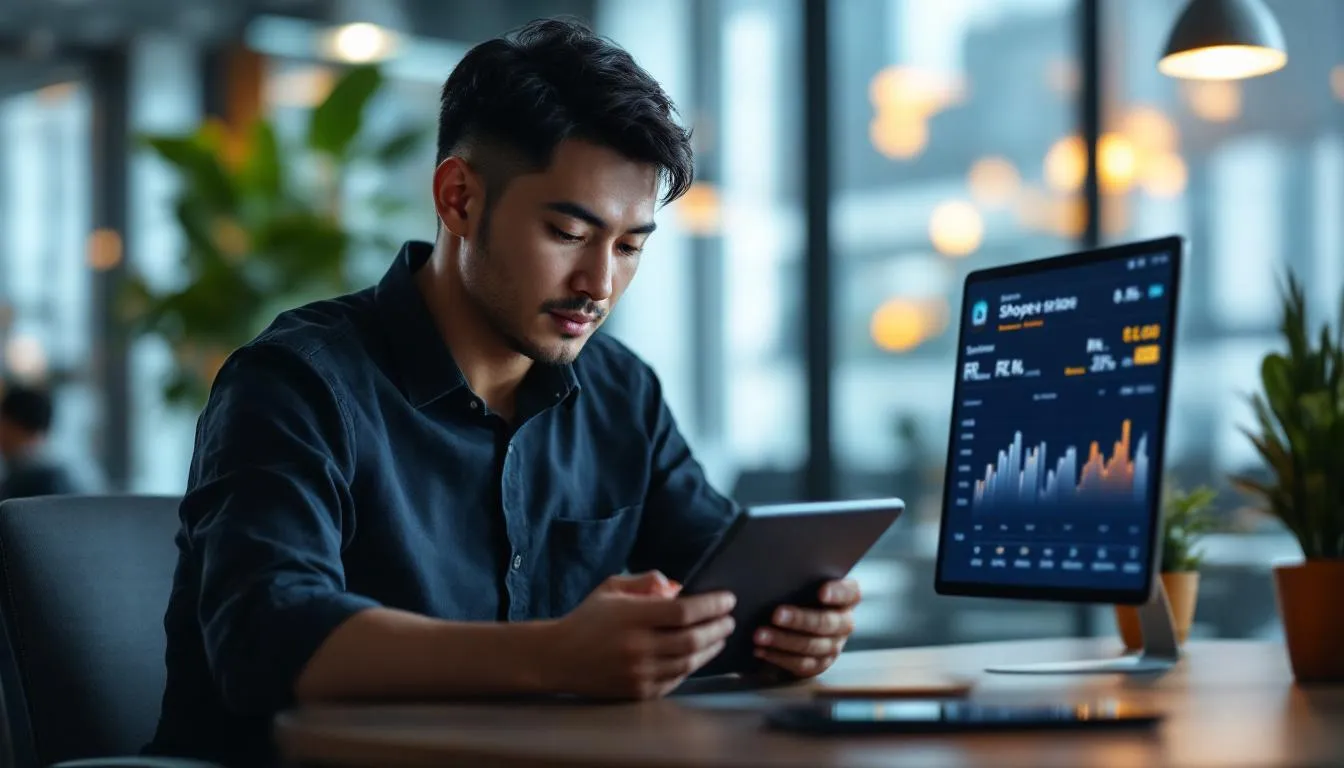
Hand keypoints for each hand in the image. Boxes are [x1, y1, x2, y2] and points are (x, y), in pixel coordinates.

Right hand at [544, 571, 735, 699]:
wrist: (559, 657)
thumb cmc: (588, 618)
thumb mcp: (612, 588)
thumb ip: (645, 581)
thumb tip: (677, 586)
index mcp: (632, 616)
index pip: (684, 610)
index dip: (712, 605)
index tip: (728, 599)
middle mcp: (637, 646)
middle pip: (692, 639)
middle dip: (718, 628)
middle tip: (730, 620)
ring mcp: (639, 672)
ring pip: (688, 662)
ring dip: (710, 649)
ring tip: (720, 638)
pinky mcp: (639, 692)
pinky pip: (676, 679)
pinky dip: (691, 666)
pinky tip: (698, 656)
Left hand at [752, 578, 859, 678]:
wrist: (798, 622)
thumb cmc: (800, 593)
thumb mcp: (804, 583)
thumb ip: (799, 580)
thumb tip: (774, 575)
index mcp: (847, 598)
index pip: (850, 593)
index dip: (837, 593)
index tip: (821, 592)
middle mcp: (844, 623)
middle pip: (827, 623)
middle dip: (800, 619)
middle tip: (776, 615)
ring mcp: (834, 646)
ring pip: (812, 646)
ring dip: (783, 641)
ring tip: (760, 635)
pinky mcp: (820, 664)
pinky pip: (801, 664)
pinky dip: (779, 657)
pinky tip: (761, 650)